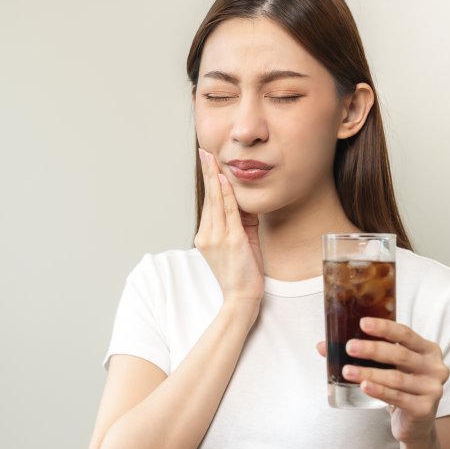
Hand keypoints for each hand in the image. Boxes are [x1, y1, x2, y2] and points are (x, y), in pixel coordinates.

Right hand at [194, 148, 264, 322]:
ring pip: (216, 201)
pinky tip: (223, 179)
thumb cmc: (244, 272)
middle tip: (205, 151)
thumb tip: (244, 201)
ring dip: (214, 177)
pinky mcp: (230, 240)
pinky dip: (226, 194)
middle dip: (207, 172)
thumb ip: (241, 221)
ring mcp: (217, 237)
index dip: (208, 180)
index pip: (209, 202)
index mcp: (207, 235)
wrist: (242, 297)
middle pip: (209, 197)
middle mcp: (208, 234)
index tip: (207, 161)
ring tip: (211, 158)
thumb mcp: (241, 242)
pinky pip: (228, 212)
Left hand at [316, 317, 449, 442]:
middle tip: (349, 347)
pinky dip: (379, 391)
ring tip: (346, 372)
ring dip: (369, 373)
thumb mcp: (388, 366)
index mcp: (428, 349)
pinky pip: (398, 397)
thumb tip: (323, 346)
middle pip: (400, 354)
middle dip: (372, 349)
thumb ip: (364, 354)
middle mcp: (435, 367)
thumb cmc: (400, 386)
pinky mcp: (424, 408)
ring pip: (396, 377)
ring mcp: (432, 389)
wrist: (415, 423)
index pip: (405, 333)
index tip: (362, 323)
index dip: (384, 327)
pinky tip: (364, 386)